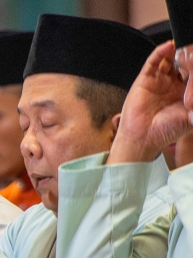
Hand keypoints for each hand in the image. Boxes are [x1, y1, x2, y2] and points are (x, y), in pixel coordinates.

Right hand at [110, 41, 192, 163]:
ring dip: (177, 50)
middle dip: (189, 55)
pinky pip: (153, 62)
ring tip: (185, 43)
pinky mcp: (145, 80)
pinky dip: (160, 52)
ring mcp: (158, 81)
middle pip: (183, 63)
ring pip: (169, 59)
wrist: (144, 139)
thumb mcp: (192, 116)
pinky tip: (169, 46)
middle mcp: (172, 84)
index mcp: (185, 92)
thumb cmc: (166, 131)